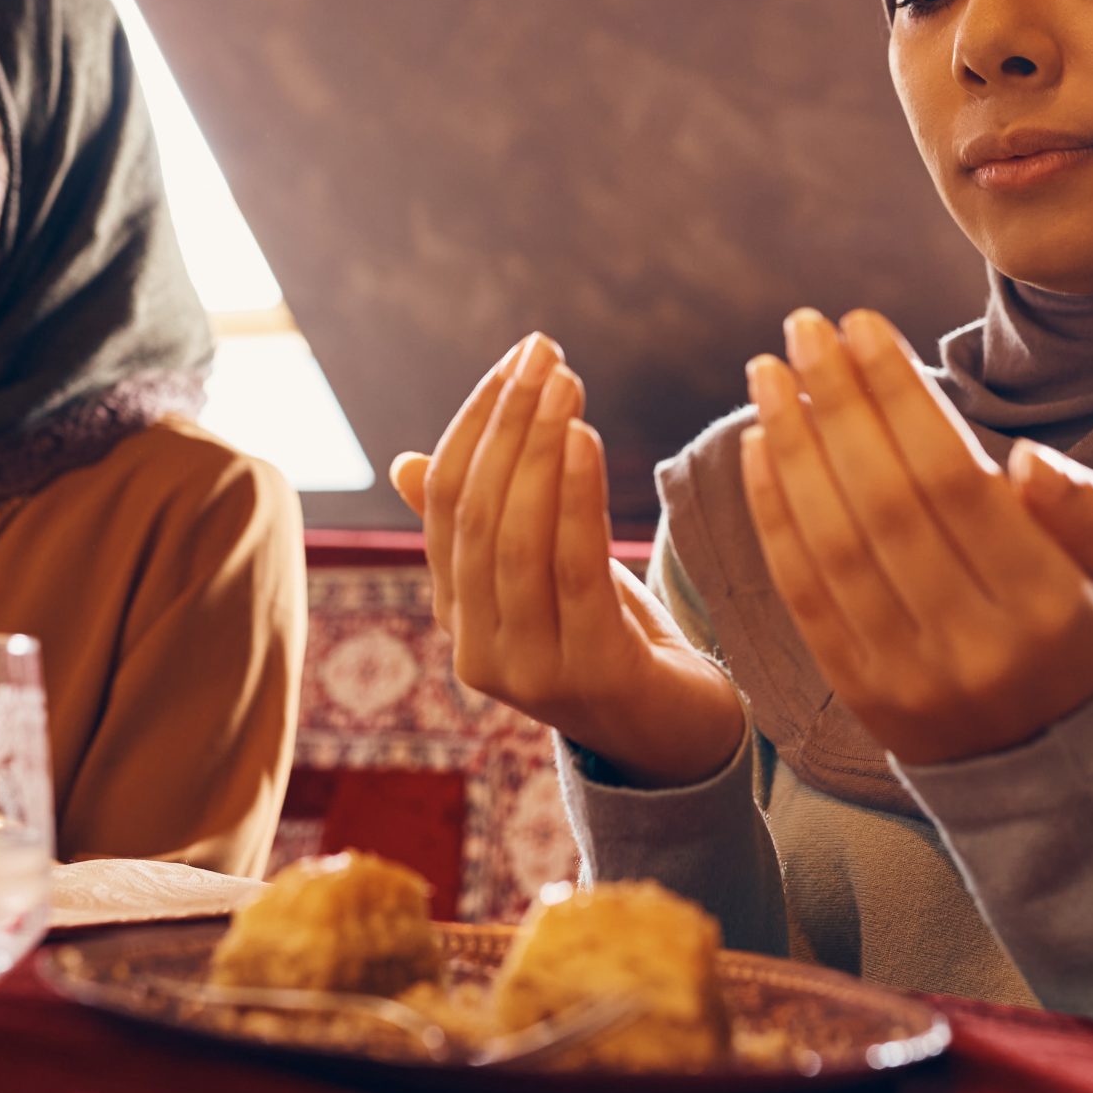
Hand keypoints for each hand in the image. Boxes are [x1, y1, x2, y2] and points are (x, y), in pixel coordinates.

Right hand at [391, 332, 746, 786]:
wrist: (685, 738)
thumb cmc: (614, 641)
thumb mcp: (545, 575)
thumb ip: (484, 524)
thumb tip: (407, 462)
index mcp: (458, 618)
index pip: (445, 503)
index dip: (475, 423)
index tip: (518, 358)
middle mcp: (476, 651)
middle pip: (475, 516)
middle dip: (507, 424)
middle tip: (545, 355)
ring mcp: (526, 673)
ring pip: (515, 542)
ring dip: (538, 450)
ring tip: (567, 383)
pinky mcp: (588, 676)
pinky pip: (573, 571)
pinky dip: (575, 498)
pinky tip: (585, 438)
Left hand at [740, 307, 1092, 766]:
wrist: (1040, 769)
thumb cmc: (1075, 635)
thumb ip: (1082, 510)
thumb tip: (1023, 458)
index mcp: (1049, 607)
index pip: (957, 480)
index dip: (901, 396)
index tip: (863, 323)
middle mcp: (973, 645)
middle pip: (886, 503)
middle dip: (838, 403)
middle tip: (805, 328)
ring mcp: (908, 675)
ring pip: (834, 545)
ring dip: (793, 447)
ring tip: (769, 373)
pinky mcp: (857, 692)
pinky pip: (803, 593)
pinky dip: (774, 515)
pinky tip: (761, 446)